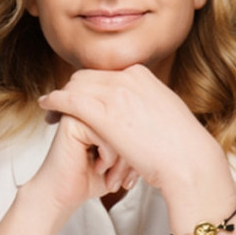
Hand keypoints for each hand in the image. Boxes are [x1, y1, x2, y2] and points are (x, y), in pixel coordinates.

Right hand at [27, 112, 131, 216]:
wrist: (64, 195)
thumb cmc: (93, 178)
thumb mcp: (126, 155)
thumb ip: (138, 136)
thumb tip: (161, 127)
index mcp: (107, 108)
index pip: (137, 120)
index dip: (139, 149)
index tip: (132, 173)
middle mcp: (94, 104)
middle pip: (130, 123)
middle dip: (131, 156)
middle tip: (122, 179)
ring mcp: (82, 109)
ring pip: (120, 128)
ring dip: (120, 160)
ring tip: (112, 177)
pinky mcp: (73, 120)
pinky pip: (106, 134)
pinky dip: (108, 157)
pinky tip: (98, 167)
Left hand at [37, 65, 228, 196]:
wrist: (188, 160)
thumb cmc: (181, 146)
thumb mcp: (165, 112)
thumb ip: (148, 103)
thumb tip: (140, 108)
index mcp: (142, 75)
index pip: (105, 74)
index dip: (89, 86)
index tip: (81, 98)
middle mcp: (128, 77)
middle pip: (87, 76)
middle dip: (72, 89)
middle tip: (61, 105)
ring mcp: (116, 93)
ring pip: (76, 85)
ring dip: (61, 96)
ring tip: (51, 110)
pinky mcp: (105, 112)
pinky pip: (70, 99)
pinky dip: (55, 100)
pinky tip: (47, 106)